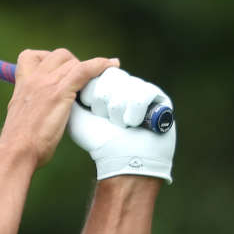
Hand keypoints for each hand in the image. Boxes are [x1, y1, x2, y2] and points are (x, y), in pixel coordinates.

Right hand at [0, 49, 118, 168]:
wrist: (16, 151)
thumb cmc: (20, 142)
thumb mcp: (20, 116)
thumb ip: (31, 104)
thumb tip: (41, 108)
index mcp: (23, 83)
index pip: (31, 56)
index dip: (48, 59)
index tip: (58, 71)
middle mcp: (34, 78)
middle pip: (59, 55)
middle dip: (73, 64)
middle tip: (81, 84)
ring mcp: (47, 84)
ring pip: (74, 63)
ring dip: (88, 70)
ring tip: (98, 82)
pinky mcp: (60, 93)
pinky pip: (84, 70)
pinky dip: (100, 65)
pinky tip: (112, 65)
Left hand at [69, 67, 174, 183]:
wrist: (122, 161)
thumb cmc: (99, 143)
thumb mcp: (77, 117)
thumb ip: (73, 94)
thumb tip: (74, 76)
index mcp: (108, 88)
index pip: (99, 72)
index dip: (94, 95)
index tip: (94, 113)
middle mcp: (126, 86)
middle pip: (112, 76)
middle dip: (104, 103)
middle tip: (109, 121)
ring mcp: (144, 91)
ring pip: (126, 87)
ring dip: (119, 113)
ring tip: (123, 126)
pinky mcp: (161, 99)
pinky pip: (143, 94)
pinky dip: (135, 115)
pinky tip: (136, 125)